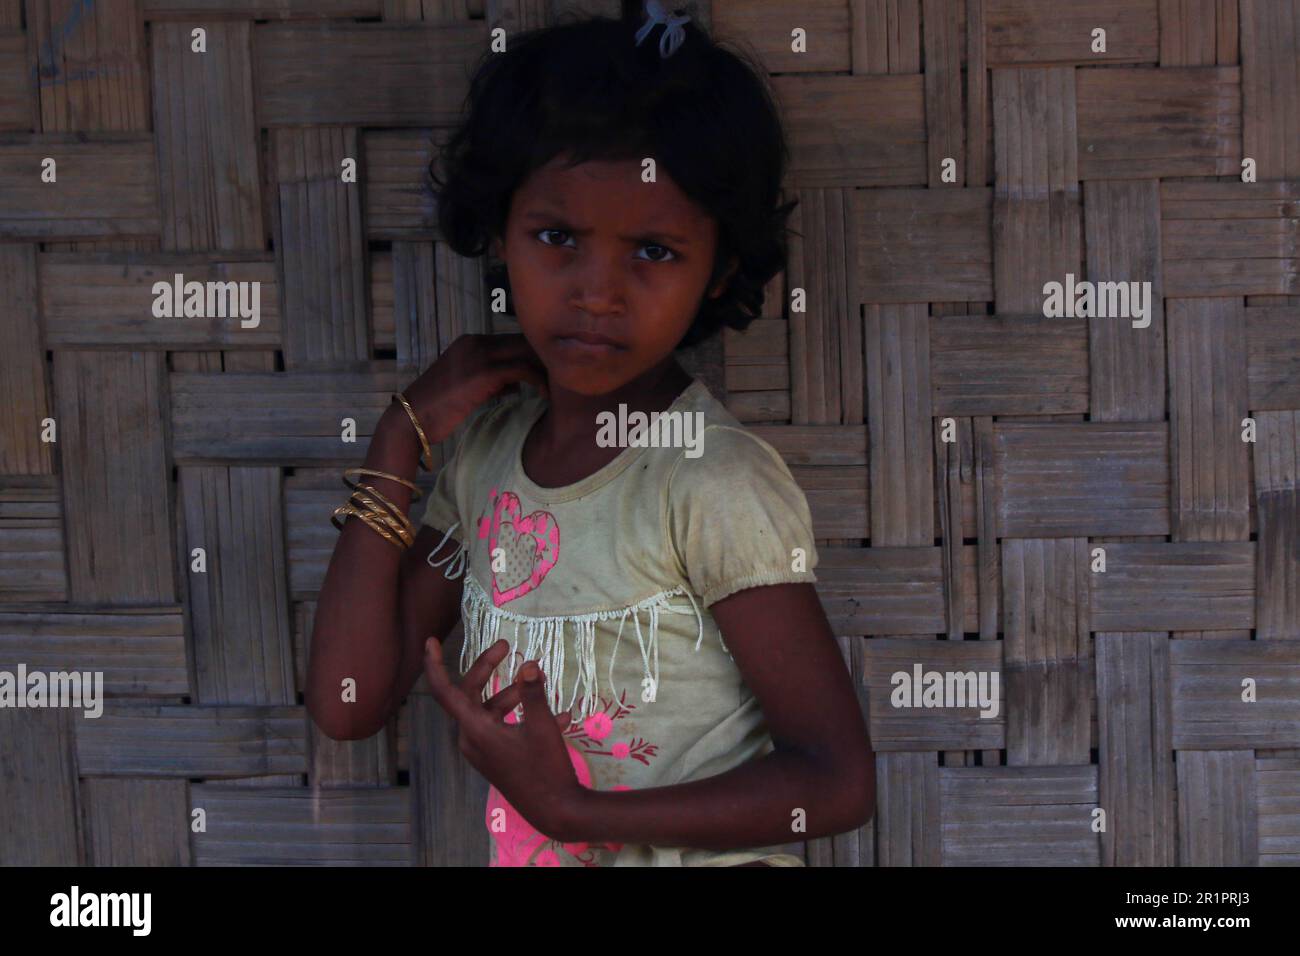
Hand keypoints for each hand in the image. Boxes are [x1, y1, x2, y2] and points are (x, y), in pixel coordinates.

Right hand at [401, 334, 548, 445]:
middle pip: (523, 341)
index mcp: (471, 343)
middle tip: (564, 377)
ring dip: (545, 368)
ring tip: (560, 386)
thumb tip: (515, 384)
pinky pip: (522, 369)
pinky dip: (537, 380)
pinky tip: (545, 395)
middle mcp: (475, 342)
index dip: (535, 355)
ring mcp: (478, 355)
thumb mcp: (467, 388)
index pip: (514, 341)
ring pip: (526, 352)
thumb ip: (492, 381)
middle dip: (545, 358)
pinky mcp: (482, 372)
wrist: (411, 419)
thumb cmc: (438, 409)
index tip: (552, 372)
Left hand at [424, 636, 584, 841]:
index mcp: (475, 730)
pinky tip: (558, 716)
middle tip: (505, 646)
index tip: (431, 641)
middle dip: (487, 669)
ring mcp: (482, 750)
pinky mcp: (495, 758)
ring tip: (537, 684)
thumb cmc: (546, 768)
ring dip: (511, 694)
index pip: (445, 691)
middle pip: (470, 694)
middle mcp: (472, 739)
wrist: (556, 811)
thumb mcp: (542, 727)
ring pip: (488, 710)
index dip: (434, 665)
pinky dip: (520, 716)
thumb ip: (533, 693)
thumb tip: (528, 664)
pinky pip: (501, 727)